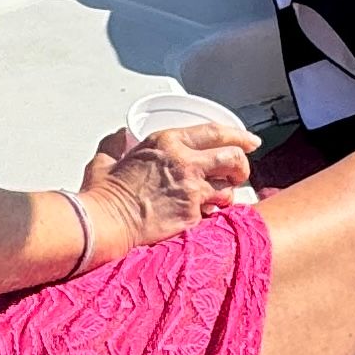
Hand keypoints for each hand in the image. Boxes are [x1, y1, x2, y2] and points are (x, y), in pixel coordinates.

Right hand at [78, 123, 249, 255]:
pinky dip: (212, 213)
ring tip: (219, 197)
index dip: (238, 136)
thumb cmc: (104, 195)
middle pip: (233, 156)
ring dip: (228, 192)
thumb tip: (116, 138)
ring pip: (229, 187)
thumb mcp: (106, 160)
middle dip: (243, 165)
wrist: (105, 223)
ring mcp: (191, 189)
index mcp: (166, 142)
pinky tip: (203, 214)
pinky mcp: (192, 214)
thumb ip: (115, 146)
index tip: (250, 141)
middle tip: (240, 172)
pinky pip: (214, 212)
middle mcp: (184, 161)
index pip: (215, 132)